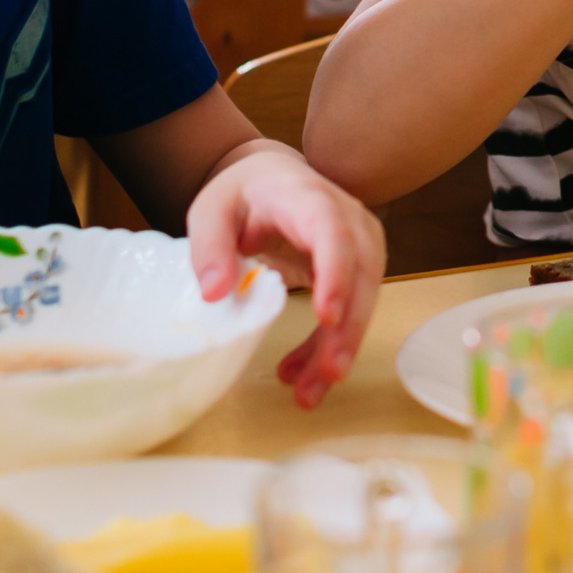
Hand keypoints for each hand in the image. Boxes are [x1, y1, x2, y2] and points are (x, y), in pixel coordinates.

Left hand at [187, 145, 385, 408]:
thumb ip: (209, 246)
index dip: (335, 273)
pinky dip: (328, 345)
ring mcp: (360, 244)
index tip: (326, 315)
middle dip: (347, 327)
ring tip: (310, 392)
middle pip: (360, 274)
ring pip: (363, 299)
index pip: (333, 233)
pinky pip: (351, 311)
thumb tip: (216, 293)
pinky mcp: (357, 269)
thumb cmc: (243, 194)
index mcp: (309, 198)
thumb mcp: (211, 209)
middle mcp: (348, 219)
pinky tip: (305, 375)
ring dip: (339, 347)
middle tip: (329, 372)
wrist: (272, 180)